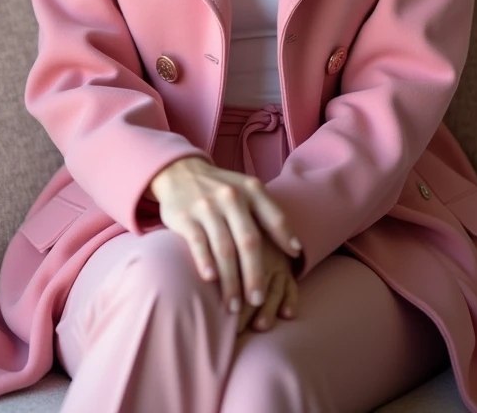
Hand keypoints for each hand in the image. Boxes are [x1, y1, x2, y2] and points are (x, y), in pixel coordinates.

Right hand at [149, 156, 302, 319]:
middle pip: (249, 241)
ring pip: (224, 248)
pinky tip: (211, 280)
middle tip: (257, 300)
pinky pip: (198, 243)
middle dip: (255, 275)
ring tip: (234, 305)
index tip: (292, 263)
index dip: (285, 240)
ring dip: (231, 281)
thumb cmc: (221, 190)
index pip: (275, 218)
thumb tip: (294, 249)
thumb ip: (269, 215)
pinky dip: (206, 263)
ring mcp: (207, 206)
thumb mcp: (247, 191)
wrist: (181, 172)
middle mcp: (231, 196)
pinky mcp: (185, 216)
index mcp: (251, 190)